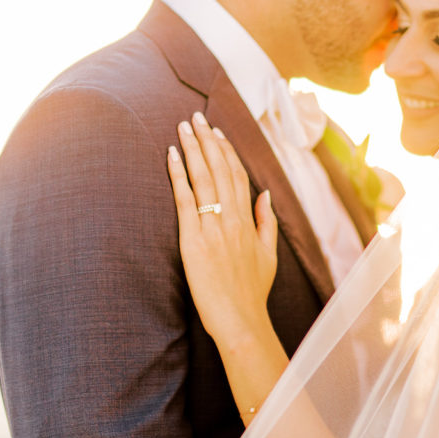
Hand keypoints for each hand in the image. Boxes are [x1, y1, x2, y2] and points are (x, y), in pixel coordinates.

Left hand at [168, 114, 277, 350]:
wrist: (241, 319)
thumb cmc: (252, 292)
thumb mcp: (268, 255)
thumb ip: (266, 222)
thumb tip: (265, 195)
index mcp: (249, 222)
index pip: (238, 176)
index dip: (226, 152)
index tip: (217, 132)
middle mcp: (232, 219)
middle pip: (220, 170)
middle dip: (207, 141)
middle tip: (195, 118)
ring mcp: (214, 228)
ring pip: (203, 178)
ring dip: (192, 149)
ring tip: (183, 127)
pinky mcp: (194, 240)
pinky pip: (185, 200)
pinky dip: (178, 175)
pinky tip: (171, 155)